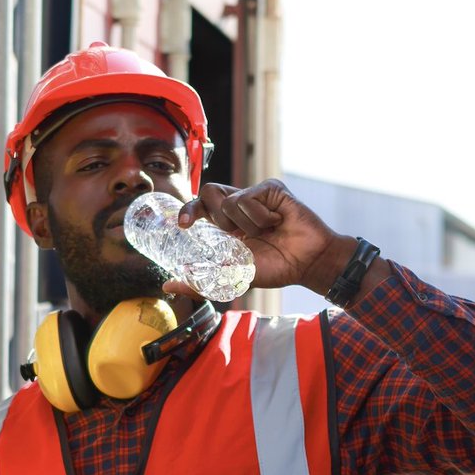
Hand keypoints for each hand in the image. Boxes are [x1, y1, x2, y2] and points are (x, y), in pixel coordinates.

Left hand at [172, 179, 359, 294]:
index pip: (198, 206)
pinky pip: (249, 197)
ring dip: (245, 225)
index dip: (188, 210)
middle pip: (208, 192)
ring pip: (229, 200)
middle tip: (229, 233)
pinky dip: (260, 217)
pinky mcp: (271, 189)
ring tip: (265, 233)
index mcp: (225, 224)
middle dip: (214, 215)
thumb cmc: (274, 268)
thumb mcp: (231, 278)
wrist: (307, 263)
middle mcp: (238, 206)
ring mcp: (255, 195)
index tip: (183, 225)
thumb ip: (200, 282)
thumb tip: (167, 285)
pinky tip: (276, 222)